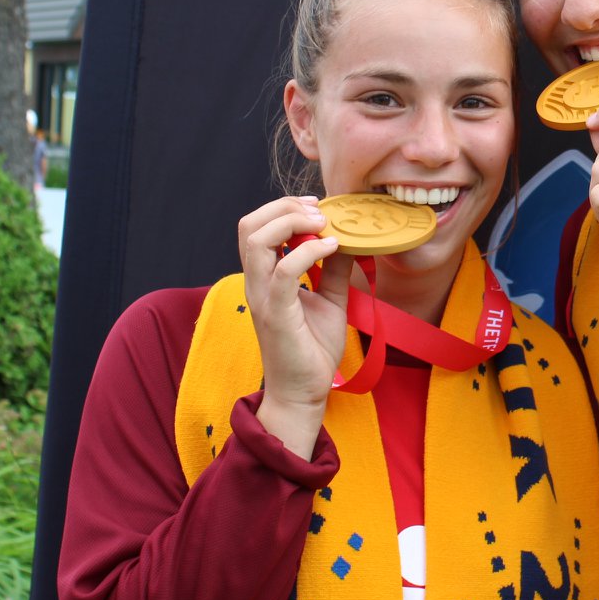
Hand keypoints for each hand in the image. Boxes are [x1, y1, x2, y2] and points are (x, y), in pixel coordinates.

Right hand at [237, 196, 352, 455]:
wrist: (304, 392)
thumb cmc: (312, 349)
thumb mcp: (331, 300)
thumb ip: (335, 270)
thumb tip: (350, 241)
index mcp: (264, 277)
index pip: (256, 227)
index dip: (283, 208)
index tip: (318, 207)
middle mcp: (256, 283)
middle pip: (248, 225)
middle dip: (283, 207)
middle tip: (318, 210)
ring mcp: (262, 297)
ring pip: (256, 241)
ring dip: (291, 222)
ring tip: (323, 225)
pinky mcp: (275, 314)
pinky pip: (283, 272)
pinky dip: (308, 252)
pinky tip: (332, 248)